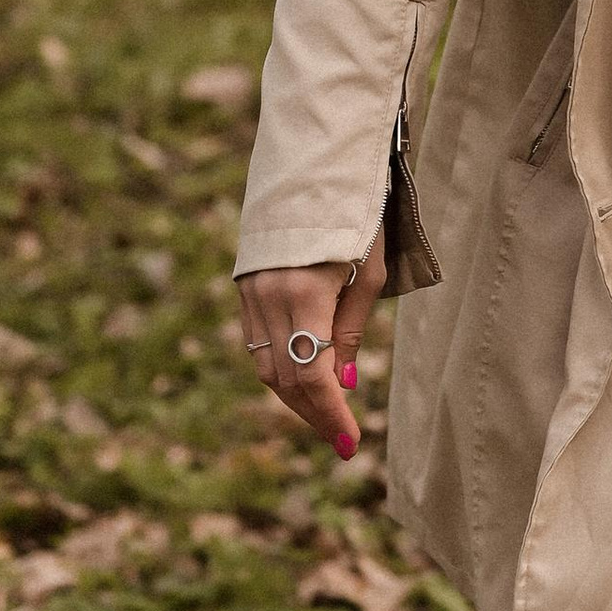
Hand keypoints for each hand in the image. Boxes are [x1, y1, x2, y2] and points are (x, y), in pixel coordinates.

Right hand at [237, 231, 387, 459]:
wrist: (313, 167)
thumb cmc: (356, 215)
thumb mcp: (367, 272)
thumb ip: (350, 330)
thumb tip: (341, 383)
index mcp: (302, 294)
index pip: (312, 376)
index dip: (331, 414)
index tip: (350, 443)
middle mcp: (268, 298)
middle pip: (285, 379)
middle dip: (313, 414)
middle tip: (340, 439)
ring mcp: (250, 293)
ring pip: (265, 366)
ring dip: (295, 396)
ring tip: (326, 414)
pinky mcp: (244, 288)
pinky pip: (257, 343)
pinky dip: (280, 368)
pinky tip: (303, 379)